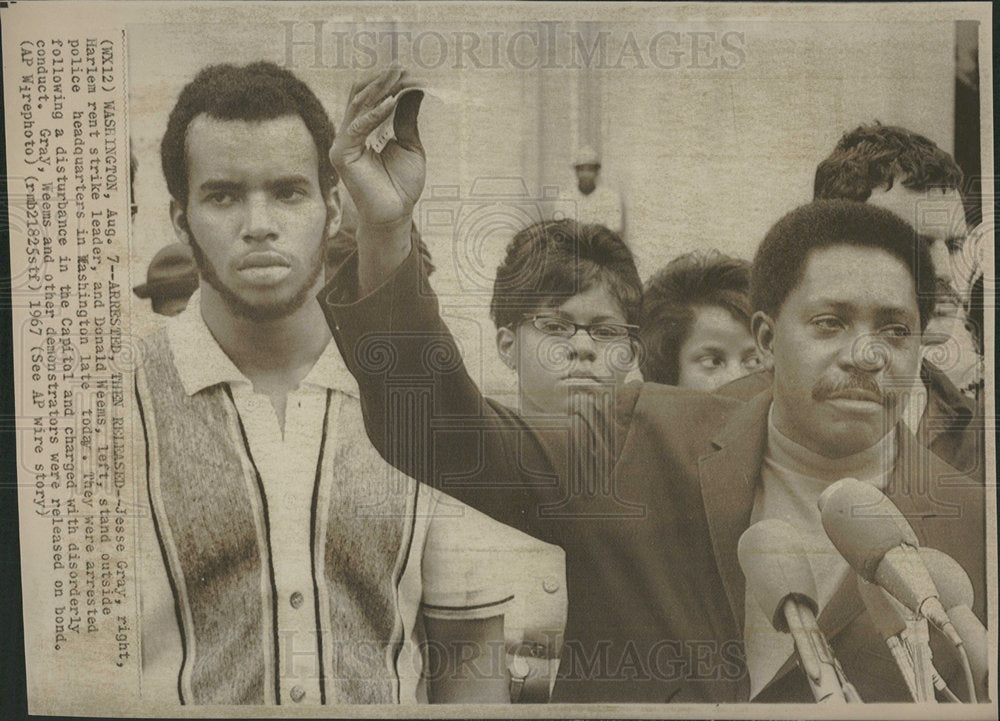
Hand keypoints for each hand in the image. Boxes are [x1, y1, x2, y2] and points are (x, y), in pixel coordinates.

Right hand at [330, 66, 425, 232]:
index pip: (370, 99)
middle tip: (401, 66)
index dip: (386, 83)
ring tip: (398, 76)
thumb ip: (405, 118)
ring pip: (358, 107)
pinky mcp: (342, 155)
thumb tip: (413, 90)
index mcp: (363, 131)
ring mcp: (343, 144)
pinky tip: (393, 101)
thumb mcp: (409, 144)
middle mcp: (349, 134)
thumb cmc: (402, 185)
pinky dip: (376, 113)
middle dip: (382, 80)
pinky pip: (358, 127)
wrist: (396, 215)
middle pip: (361, 97)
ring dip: (379, 89)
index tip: (406, 71)